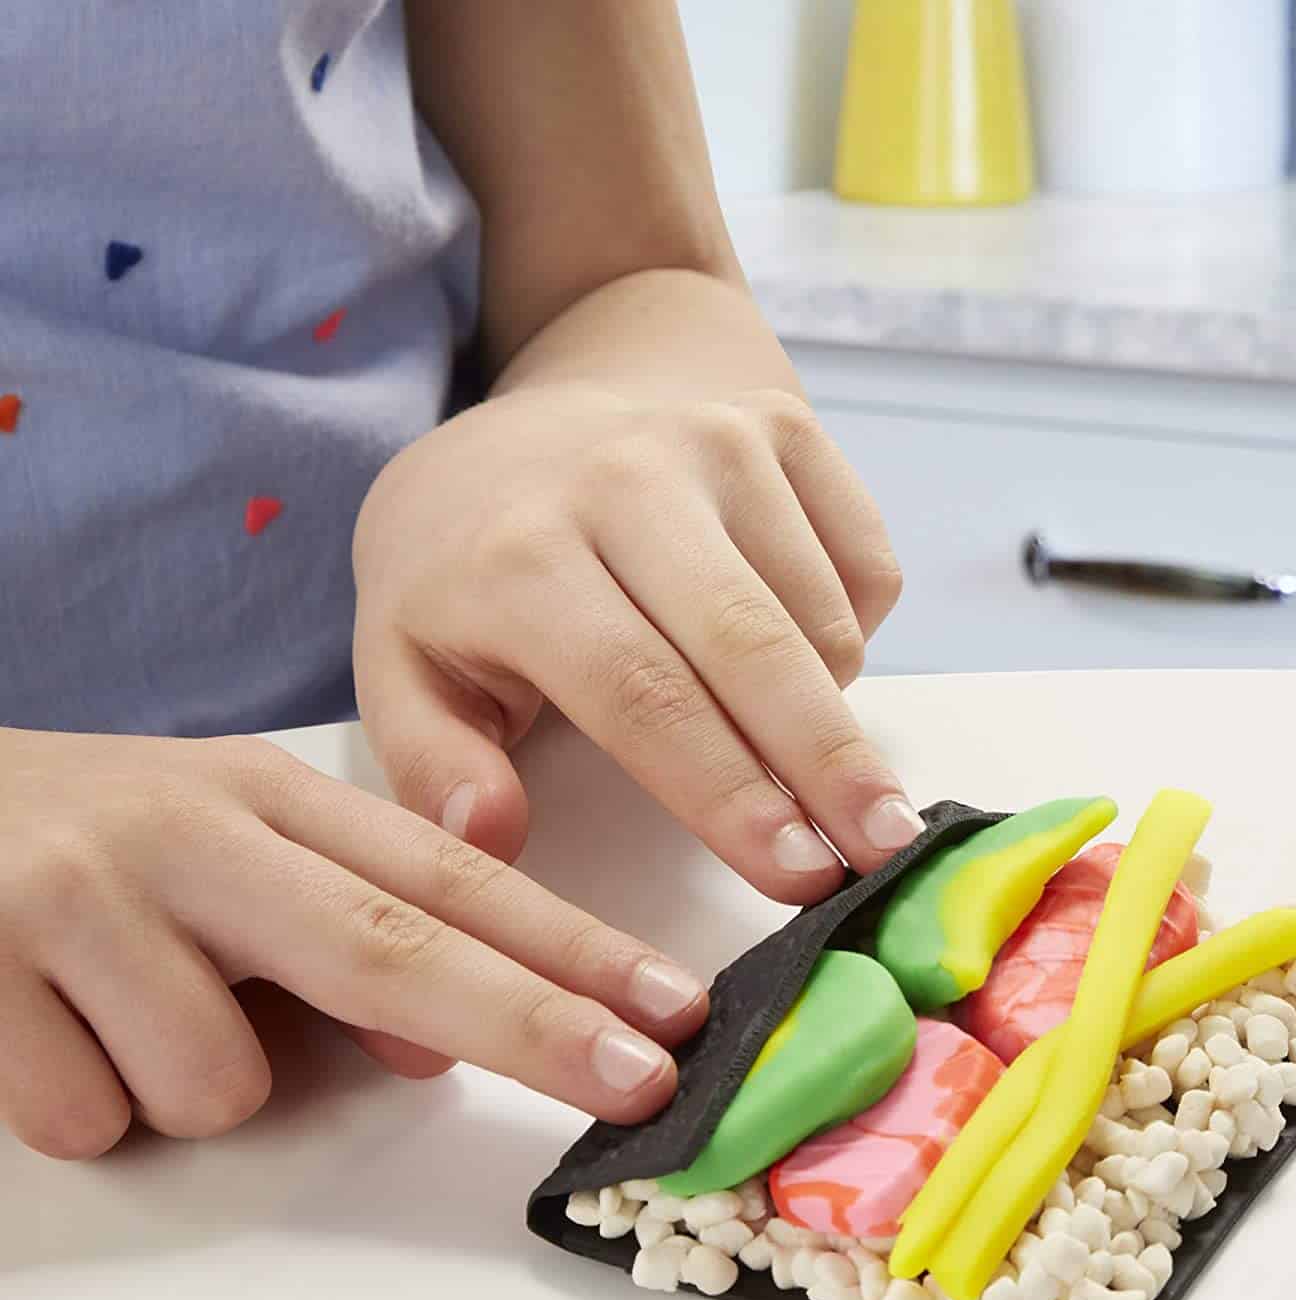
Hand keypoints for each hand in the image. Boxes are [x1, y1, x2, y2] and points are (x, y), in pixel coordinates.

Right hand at [0, 729, 707, 1158]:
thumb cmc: (98, 841)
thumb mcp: (234, 853)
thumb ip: (339, 933)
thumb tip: (430, 1049)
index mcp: (275, 795)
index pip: (455, 879)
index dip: (575, 948)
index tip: (674, 1010)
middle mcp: (200, 830)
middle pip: (393, 949)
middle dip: (534, 1026)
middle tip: (642, 1087)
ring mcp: (90, 895)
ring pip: (221, 1081)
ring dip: (196, 1081)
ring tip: (125, 1008)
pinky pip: (95, 1116)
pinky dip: (88, 1101)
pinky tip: (48, 1024)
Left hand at [353, 383, 918, 903]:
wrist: (532, 422)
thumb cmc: (472, 568)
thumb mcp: (405, 666)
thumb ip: (433, 762)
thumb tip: (493, 836)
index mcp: (519, 555)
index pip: (641, 694)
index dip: (726, 794)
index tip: (797, 875)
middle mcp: (627, 477)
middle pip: (752, 645)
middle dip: (827, 762)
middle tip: (885, 848)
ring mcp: (716, 438)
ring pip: (821, 616)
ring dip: (827, 709)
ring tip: (789, 745)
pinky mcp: (784, 423)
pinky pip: (866, 568)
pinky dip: (851, 635)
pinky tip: (794, 649)